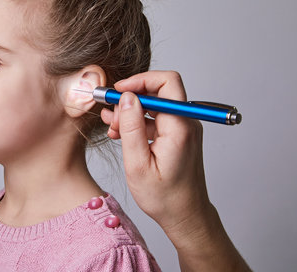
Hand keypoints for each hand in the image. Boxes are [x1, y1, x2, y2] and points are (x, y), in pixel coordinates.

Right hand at [101, 71, 207, 229]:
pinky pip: (156, 118)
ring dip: (131, 112)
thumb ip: (131, 128)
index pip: (166, 83)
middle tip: (110, 114)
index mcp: (180, 128)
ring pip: (154, 105)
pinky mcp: (178, 135)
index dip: (140, 80)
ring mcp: (183, 128)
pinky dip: (137, 123)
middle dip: (131, 98)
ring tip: (112, 128)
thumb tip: (127, 97)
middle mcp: (186, 123)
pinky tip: (121, 134)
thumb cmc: (164, 197)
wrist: (185, 216)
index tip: (118, 91)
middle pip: (158, 91)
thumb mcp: (138, 164)